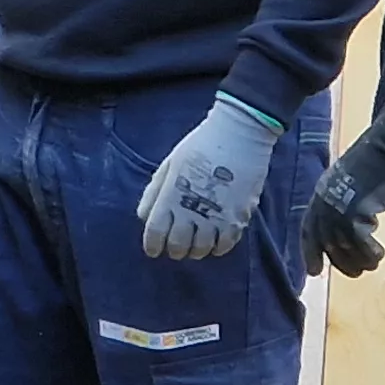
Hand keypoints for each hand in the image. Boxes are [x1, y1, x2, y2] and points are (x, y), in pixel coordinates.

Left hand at [136, 96, 282, 260]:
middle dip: (175, 250)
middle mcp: (192, 211)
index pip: (156, 234)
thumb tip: (144, 217)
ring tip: (195, 244)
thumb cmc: (201, 145)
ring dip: (196, 250)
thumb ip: (155, 192)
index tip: (153, 249)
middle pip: (178, 246)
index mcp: (171, 196)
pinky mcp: (238, 217)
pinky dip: (217, 247)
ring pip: (202, 249)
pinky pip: (225, 245)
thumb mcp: (169, 164)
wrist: (239, 134)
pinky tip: (215, 240)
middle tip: (176, 247)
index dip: (152, 246)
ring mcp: (217, 217)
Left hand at [300, 114, 384, 277]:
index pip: (308, 228)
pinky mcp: (355, 211)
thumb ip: (347, 200)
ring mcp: (337, 206)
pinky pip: (359, 243)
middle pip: (325, 241)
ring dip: (358, 260)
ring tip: (372, 265)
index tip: (314, 272)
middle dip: (339, 261)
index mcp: (321, 192)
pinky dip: (369, 253)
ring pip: (343, 246)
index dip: (310, 251)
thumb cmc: (379, 160)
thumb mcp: (354, 181)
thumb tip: (354, 224)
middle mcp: (324, 201)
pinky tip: (379, 256)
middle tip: (355, 273)